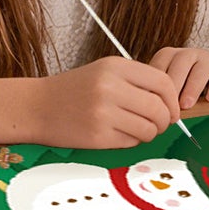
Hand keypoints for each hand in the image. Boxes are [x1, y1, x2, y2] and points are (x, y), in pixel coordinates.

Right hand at [33, 57, 183, 147]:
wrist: (35, 106)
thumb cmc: (74, 90)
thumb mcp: (105, 71)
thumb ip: (137, 80)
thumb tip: (171, 100)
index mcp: (116, 67)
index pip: (163, 83)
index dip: (172, 99)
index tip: (172, 109)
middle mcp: (110, 87)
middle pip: (159, 108)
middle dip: (165, 120)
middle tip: (159, 124)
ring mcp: (103, 112)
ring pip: (148, 128)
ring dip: (150, 133)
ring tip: (139, 130)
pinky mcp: (97, 136)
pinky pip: (131, 142)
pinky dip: (132, 141)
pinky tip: (120, 135)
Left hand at [149, 47, 208, 108]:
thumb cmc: (188, 89)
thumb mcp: (173, 88)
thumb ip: (160, 95)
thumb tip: (145, 110)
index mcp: (170, 56)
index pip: (160, 65)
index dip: (157, 85)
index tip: (155, 104)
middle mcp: (189, 54)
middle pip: (180, 64)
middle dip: (174, 86)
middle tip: (170, 106)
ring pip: (200, 69)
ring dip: (192, 88)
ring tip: (187, 105)